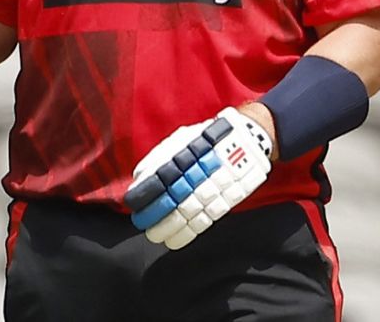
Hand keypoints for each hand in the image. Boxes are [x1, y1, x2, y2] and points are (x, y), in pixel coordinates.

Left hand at [124, 107, 272, 249]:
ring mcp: (208, 191)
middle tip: (141, 222)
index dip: (140, 196)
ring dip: (165, 229)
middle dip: (150, 216)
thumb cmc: (209, 138)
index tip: (132, 204)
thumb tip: (140, 176)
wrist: (247, 140)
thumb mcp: (183, 139)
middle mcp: (193, 176)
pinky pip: (200, 223)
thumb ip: (161, 158)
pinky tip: (174, 241)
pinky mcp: (222, 203)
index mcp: (180, 157)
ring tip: (155, 235)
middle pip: (165, 202)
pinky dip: (185, 235)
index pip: (153, 181)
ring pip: (181, 216)